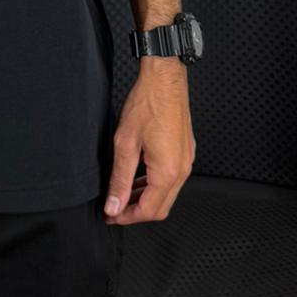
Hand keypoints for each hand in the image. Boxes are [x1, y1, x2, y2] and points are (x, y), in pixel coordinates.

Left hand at [103, 59, 195, 225]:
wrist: (164, 79)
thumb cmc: (147, 104)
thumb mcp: (125, 143)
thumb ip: (120, 179)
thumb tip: (114, 205)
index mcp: (168, 172)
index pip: (149, 211)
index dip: (127, 217)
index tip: (111, 216)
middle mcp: (182, 170)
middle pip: (160, 207)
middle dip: (136, 212)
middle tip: (114, 209)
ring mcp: (186, 160)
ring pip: (167, 193)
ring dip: (145, 198)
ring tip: (122, 195)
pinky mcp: (185, 151)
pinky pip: (171, 178)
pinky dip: (154, 184)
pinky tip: (138, 177)